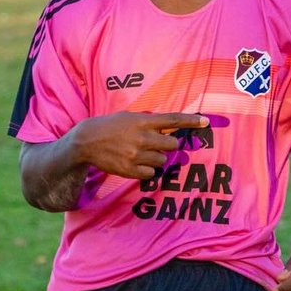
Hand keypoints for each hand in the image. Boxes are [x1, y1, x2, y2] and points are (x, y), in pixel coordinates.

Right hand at [72, 111, 208, 179]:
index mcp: (141, 121)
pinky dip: (147, 170)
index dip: (191, 120)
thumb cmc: (107, 127)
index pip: (172, 120)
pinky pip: (151, 173)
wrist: (85, 142)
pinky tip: (135, 163)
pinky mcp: (130, 170)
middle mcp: (141, 138)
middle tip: (156, 144)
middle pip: (172, 144)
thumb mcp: (127, 117)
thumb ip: (147, 121)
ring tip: (140, 154)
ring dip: (156, 158)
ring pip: (162, 160)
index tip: (206, 121)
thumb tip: (168, 126)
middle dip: (168, 145)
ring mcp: (136, 155)